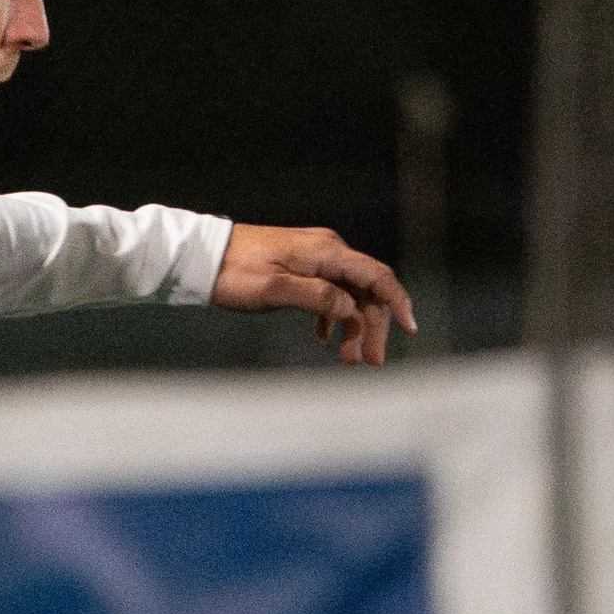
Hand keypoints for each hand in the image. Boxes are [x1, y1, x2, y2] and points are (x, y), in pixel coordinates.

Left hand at [211, 223, 414, 365]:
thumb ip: (315, 298)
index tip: (410, 329)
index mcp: (325, 252)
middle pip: (365, 290)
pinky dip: (333, 317)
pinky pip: (330, 293)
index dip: (397, 302)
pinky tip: (325, 338)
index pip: (376, 276)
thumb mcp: (273, 290)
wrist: (203, 257)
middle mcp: (327, 251)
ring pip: (348, 295)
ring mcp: (315, 259)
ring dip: (351, 327)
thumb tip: (350, 309)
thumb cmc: (233, 273)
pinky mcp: (302, 268)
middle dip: (371, 327)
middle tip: (367, 362)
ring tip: (346, 359)